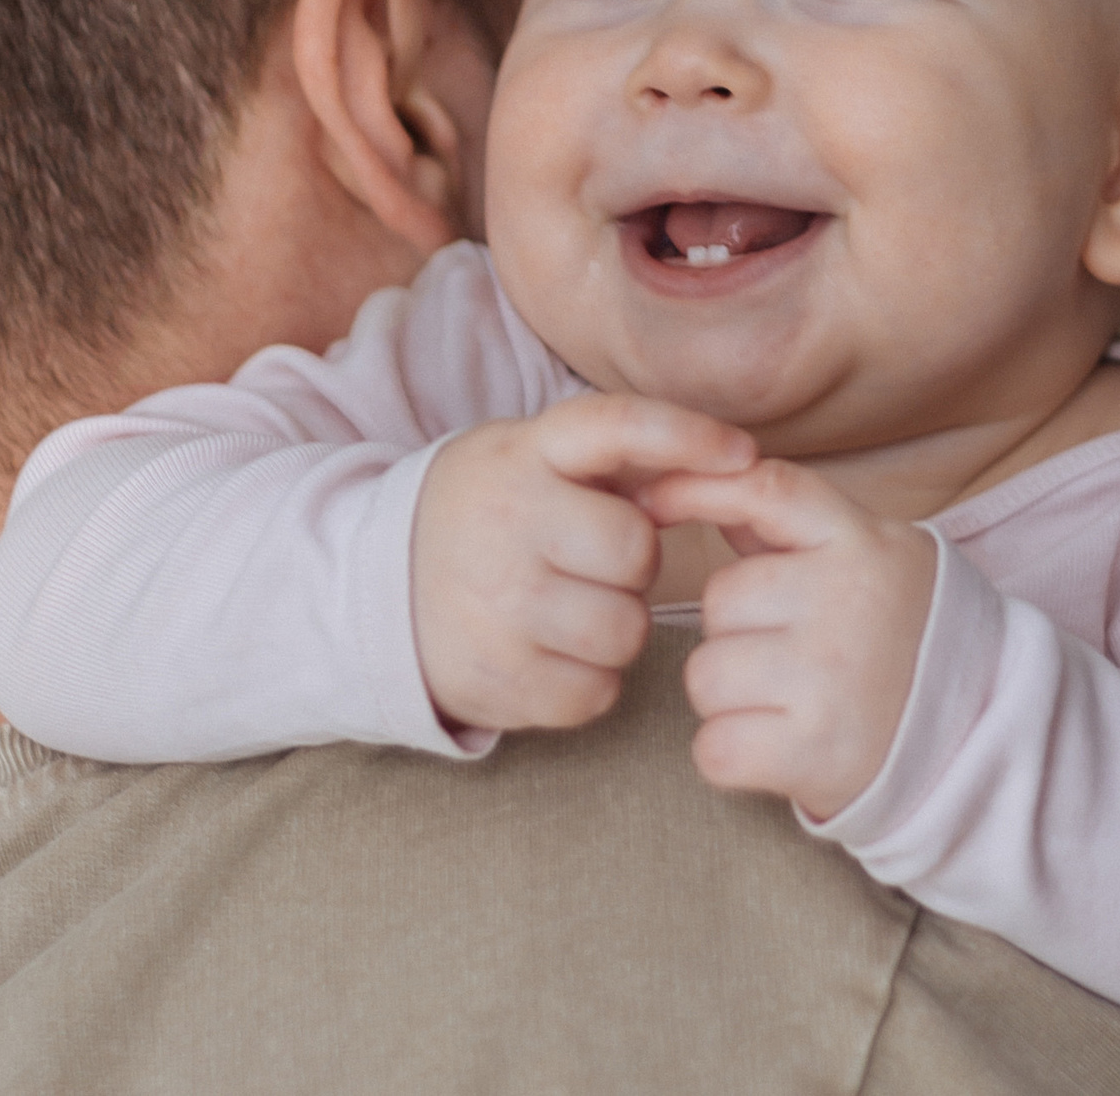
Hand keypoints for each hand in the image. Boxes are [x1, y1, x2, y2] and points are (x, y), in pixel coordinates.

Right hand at [412, 394, 755, 732]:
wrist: (375, 588)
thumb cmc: (488, 516)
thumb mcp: (531, 460)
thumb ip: (616, 456)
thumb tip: (732, 460)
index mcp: (523, 454)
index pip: (618, 426)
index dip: (688, 436)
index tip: (745, 455)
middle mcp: (507, 522)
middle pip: (636, 554)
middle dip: (631, 566)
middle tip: (589, 563)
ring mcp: (497, 605)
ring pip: (625, 632)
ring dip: (614, 628)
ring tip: (568, 610)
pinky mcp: (495, 679)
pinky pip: (595, 694)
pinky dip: (586, 683)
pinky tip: (548, 652)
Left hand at [643, 462, 935, 820]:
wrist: (981, 734)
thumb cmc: (902, 638)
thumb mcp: (868, 558)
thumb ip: (788, 526)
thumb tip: (689, 479)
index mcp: (862, 544)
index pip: (765, 490)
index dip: (699, 488)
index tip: (652, 500)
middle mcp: (846, 602)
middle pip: (719, 602)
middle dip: (736, 633)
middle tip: (793, 657)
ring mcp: (829, 677)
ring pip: (706, 676)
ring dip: (731, 697)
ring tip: (793, 703)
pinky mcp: (813, 751)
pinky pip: (713, 748)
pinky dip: (733, 755)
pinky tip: (782, 747)